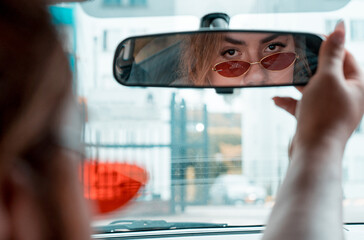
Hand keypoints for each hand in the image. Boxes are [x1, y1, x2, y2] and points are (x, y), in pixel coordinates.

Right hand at [274, 21, 363, 147]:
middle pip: (329, 74)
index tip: (312, 38)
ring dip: (298, 84)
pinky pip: (302, 106)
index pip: (347, 58)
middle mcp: (346, 98)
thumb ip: (331, 54)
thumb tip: (338, 29)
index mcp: (357, 86)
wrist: (313, 152)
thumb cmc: (324, 116)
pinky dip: (290, 102)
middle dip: (311, 65)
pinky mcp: (315, 120)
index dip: (331, 46)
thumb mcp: (327, 78)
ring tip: (285, 75)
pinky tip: (276, 99)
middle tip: (296, 56)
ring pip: (314, 90)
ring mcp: (330, 110)